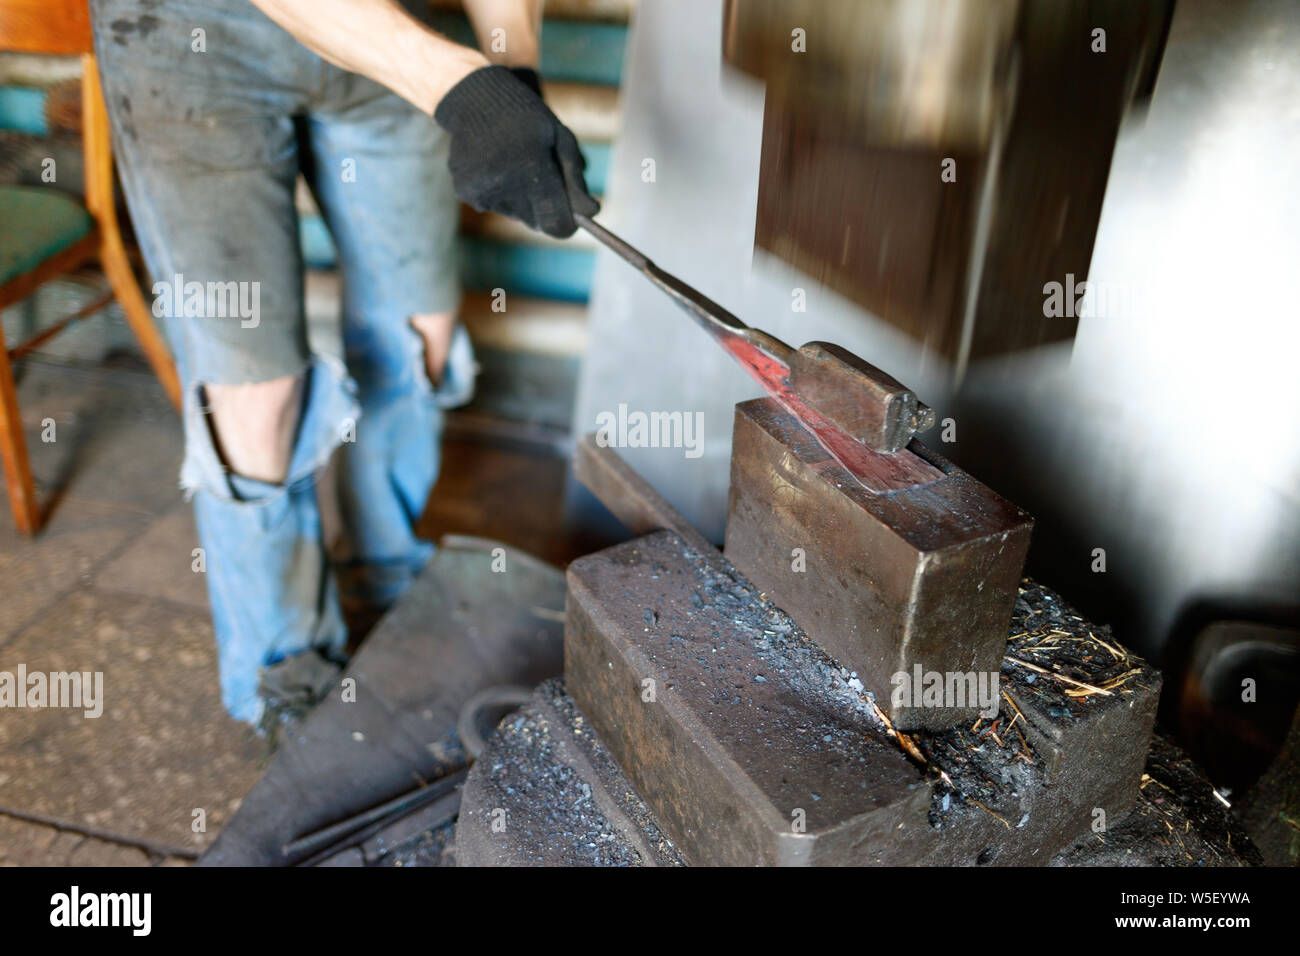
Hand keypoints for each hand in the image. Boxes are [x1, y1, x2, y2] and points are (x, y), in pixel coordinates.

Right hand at [434, 65, 598, 237]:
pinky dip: (501, 194)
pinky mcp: (464, 191)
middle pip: (536, 222)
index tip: (572, 221)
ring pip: (516, 215)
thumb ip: (576, 178)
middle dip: (544, 208)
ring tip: (515, 165)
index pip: (554, 220)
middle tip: (541, 178)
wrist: (476, 99)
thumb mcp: (560, 138)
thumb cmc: (528, 118)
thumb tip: (593, 212)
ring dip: (522, 200)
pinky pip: (494, 207)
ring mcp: (480, 187)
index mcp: (529, 161)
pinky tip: (496, 167)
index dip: (566, 224)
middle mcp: (501, 178)